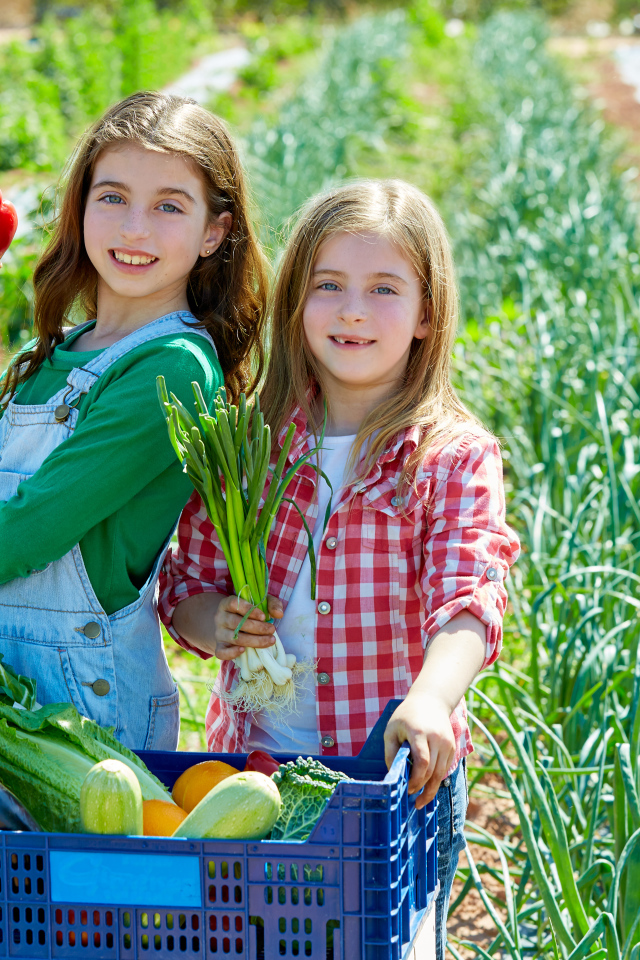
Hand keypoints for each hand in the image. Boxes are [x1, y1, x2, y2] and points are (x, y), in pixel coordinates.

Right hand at [213, 594, 282, 660]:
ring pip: (234, 638)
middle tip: (272, 630)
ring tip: (270, 641)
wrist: (230, 625)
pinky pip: (221, 652)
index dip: (248, 610)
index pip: (234, 604)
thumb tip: (279, 614)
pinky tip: (244, 650)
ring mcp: (219, 633)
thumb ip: (272, 604)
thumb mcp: (260, 603)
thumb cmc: (249, 613)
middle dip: (257, 628)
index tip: (263, 616)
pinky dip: (232, 653)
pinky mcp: (219, 647)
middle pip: (236, 623)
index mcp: (227, 604)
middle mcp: (220, 618)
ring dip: (254, 641)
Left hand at [384, 692, 455, 808]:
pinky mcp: (452, 747)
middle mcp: (437, 738)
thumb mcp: (391, 730)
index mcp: (419, 732)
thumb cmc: (406, 716)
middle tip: (412, 799)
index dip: (415, 780)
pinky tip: (428, 787)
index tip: (407, 790)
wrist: (431, 700)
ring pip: (441, 773)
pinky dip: (437, 779)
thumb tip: (394, 775)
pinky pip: (445, 768)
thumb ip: (391, 752)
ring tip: (421, 801)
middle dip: (422, 788)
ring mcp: (447, 743)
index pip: (422, 762)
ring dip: (431, 789)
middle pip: (433, 771)